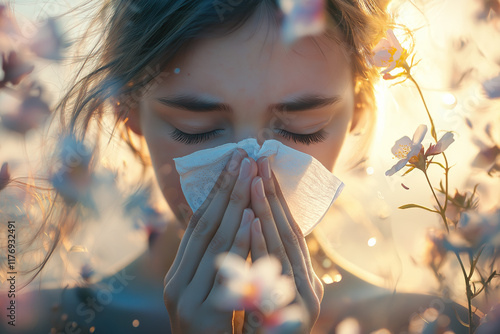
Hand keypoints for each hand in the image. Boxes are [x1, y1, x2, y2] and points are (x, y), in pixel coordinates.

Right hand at [164, 148, 257, 333]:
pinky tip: (251, 215)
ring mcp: (187, 299)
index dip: (215, 193)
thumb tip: (229, 227)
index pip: (197, 226)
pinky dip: (240, 240)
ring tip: (249, 171)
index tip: (231, 163)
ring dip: (234, 204)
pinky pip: (226, 270)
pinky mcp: (204, 314)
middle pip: (205, 226)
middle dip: (226, 188)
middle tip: (242, 154)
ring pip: (214, 241)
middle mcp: (176, 285)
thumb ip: (212, 267)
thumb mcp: (209, 297)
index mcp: (177, 277)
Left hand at [243, 156, 323, 333]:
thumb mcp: (269, 293)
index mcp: (303, 276)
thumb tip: (253, 226)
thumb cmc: (266, 331)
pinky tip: (251, 220)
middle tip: (260, 159)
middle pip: (288, 229)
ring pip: (282, 244)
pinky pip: (272, 272)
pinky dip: (261, 243)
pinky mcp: (294, 311)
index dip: (276, 198)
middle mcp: (308, 283)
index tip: (262, 168)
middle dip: (272, 194)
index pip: (289, 229)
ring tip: (254, 178)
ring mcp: (304, 297)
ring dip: (267, 210)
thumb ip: (266, 263)